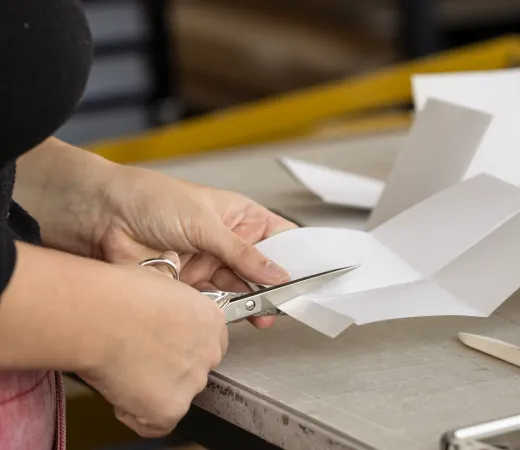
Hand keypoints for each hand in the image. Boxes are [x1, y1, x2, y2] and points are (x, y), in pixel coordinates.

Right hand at [76, 252, 227, 437]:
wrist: (97, 315)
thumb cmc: (117, 293)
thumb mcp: (157, 278)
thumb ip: (170, 291)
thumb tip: (166, 280)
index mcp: (211, 320)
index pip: (206, 343)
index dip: (181, 346)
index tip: (162, 345)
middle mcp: (209, 352)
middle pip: (194, 370)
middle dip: (169, 369)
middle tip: (139, 358)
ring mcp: (192, 381)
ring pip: (176, 396)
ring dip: (152, 390)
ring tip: (124, 369)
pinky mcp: (170, 408)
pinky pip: (156, 423)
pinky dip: (136, 414)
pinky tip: (121, 392)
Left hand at [94, 166, 296, 327]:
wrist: (100, 217)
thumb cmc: (150, 199)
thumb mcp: (205, 223)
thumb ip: (242, 254)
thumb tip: (277, 273)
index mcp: (239, 216)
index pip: (280, 237)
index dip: (297, 256)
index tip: (312, 276)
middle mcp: (227, 242)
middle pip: (263, 269)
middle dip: (275, 286)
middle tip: (289, 301)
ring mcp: (208, 264)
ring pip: (240, 289)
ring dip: (252, 301)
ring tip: (265, 311)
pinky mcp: (188, 287)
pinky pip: (214, 303)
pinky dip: (225, 310)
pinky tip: (235, 311)